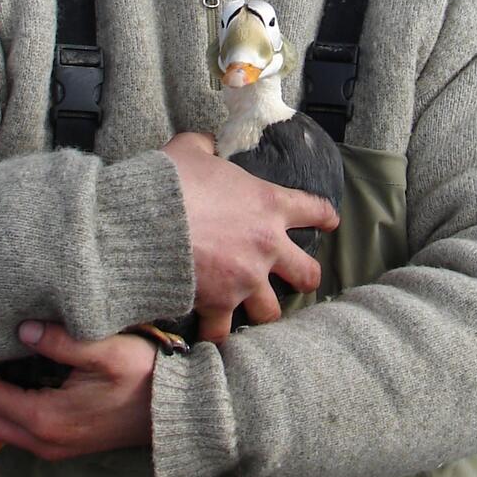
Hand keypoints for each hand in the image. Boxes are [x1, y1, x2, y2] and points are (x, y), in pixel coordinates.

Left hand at [0, 321, 154, 460]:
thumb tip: (20, 329)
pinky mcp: (61, 443)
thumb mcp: (105, 351)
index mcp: (47, 419)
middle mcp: (43, 441)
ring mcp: (52, 447)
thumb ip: (60, 340)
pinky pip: (14, 428)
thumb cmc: (145, 378)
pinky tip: (4, 378)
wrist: (177, 413)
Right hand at [161, 131, 338, 342]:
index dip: (324, 216)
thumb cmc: (171, 182)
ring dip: (262, 310)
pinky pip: (224, 330)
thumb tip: (206, 142)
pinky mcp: (220, 303)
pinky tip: (213, 334)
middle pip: (307, 273)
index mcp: (268, 205)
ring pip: (271, 311)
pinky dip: (218, 333)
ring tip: (254, 311)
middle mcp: (266, 247)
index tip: (330, 222)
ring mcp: (246, 279)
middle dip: (305, 278)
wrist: (146, 221)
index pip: (313, 209)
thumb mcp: (190, 150)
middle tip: (299, 279)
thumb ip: (205, 145)